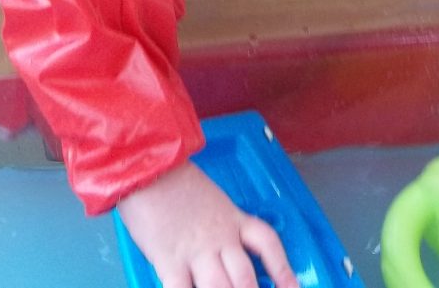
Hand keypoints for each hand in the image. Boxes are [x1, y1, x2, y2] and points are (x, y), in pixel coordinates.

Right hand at [117, 161, 298, 287]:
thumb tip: (218, 248)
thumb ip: (216, 221)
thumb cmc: (171, 176)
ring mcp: (196, 252)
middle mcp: (219, 238)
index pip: (267, 244)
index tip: (292, 287)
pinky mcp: (169, 260)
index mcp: (231, 218)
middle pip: (246, 279)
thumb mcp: (206, 196)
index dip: (282, 270)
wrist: (147, 163)